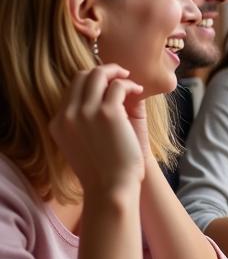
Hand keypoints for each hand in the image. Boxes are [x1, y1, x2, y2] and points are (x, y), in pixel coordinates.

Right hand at [48, 65, 145, 195]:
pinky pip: (118, 86)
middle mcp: (67, 114)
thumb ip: (82, 123)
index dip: (90, 80)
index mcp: (58, 122)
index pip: (71, 88)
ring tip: (130, 79)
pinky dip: (130, 84)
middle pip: (82, 76)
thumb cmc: (103, 170)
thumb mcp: (81, 144)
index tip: (107, 82)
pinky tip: (138, 91)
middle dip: (103, 71)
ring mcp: (85, 111)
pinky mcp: (107, 113)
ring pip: (98, 75)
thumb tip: (98, 99)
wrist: (111, 188)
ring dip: (117, 72)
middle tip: (120, 75)